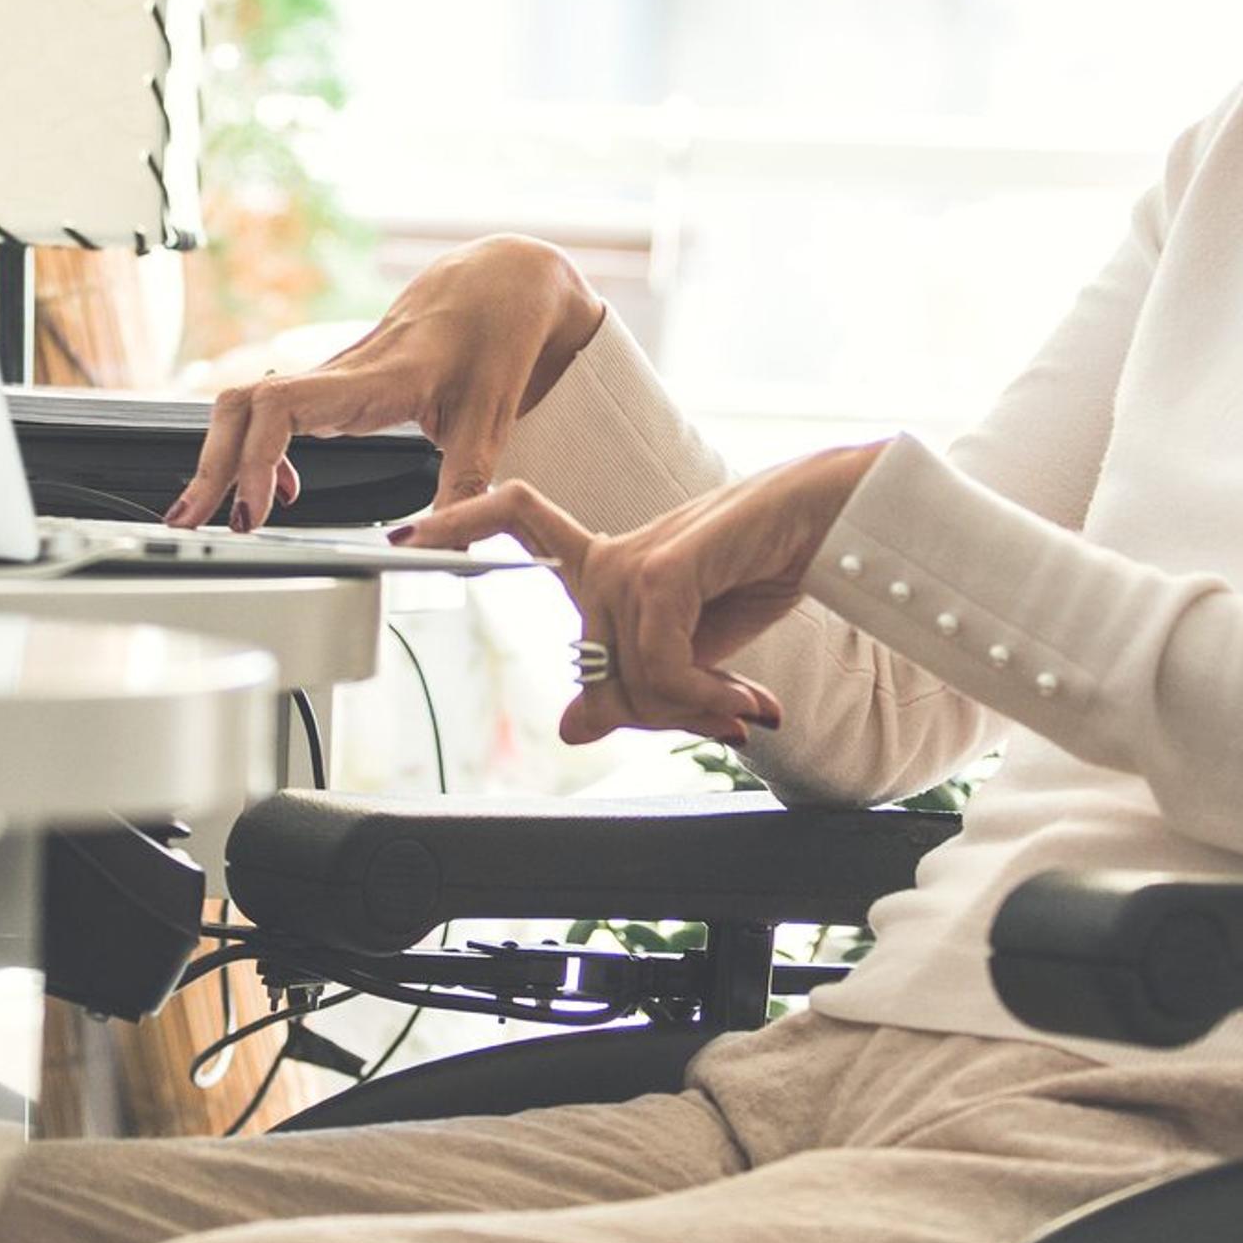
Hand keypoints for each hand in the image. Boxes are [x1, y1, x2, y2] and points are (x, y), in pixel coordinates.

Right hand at [167, 237, 607, 531]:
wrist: (500, 285)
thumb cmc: (494, 339)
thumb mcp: (490, 424)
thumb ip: (465, 491)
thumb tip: (443, 551)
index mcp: (373, 379)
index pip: (280, 406)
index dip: (253, 460)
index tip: (254, 513)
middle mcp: (339, 373)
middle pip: (240, 405)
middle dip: (209, 467)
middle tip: (192, 522)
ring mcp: (330, 376)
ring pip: (246, 405)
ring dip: (221, 458)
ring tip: (214, 513)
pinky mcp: (332, 384)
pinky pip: (270, 410)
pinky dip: (254, 451)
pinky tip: (277, 489)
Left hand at [399, 442, 888, 744]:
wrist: (838, 521)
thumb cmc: (768, 568)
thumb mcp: (696, 648)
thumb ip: (636, 683)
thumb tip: (569, 725)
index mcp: (612, 561)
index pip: (517, 517)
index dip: (459, 521)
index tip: (404, 533)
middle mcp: (613, 554)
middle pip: (597, 668)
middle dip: (661, 714)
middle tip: (726, 719)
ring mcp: (635, 557)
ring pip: (629, 678)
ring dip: (696, 710)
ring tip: (747, 707)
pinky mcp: (664, 568)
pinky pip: (656, 664)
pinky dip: (700, 697)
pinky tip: (745, 701)